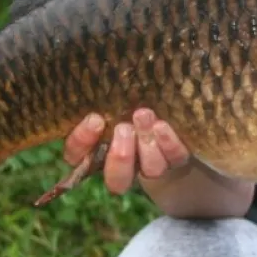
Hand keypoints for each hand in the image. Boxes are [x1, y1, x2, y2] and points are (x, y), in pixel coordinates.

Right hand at [63, 108, 189, 194]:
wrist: (173, 122)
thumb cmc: (130, 104)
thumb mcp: (112, 102)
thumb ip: (102, 101)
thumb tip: (98, 79)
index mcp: (98, 152)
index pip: (77, 156)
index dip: (81, 143)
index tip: (94, 120)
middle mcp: (126, 166)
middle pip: (117, 178)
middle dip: (120, 156)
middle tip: (123, 128)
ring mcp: (154, 166)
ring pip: (150, 168)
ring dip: (146, 143)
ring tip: (143, 115)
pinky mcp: (178, 159)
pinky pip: (175, 157)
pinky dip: (169, 142)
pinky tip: (162, 125)